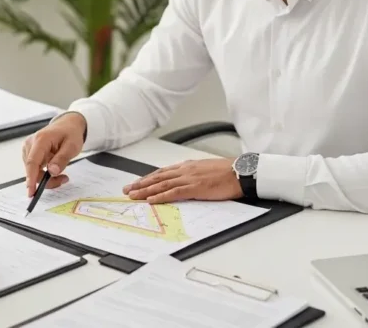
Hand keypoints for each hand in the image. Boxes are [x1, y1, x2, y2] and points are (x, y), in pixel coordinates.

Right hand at [22, 113, 85, 195]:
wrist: (67, 125)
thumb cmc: (70, 134)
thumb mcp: (72, 146)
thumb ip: (62, 159)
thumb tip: (51, 172)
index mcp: (41, 140)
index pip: (32, 162)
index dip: (31, 178)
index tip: (31, 192)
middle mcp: (30, 143)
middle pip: (33, 169)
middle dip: (47, 179)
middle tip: (64, 179)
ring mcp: (28, 148)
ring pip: (33, 171)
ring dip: (46, 177)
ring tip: (62, 174)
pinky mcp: (29, 152)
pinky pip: (34, 168)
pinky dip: (44, 173)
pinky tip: (54, 169)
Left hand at [122, 159, 241, 203]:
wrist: (240, 171)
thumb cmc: (227, 172)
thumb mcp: (205, 170)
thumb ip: (193, 174)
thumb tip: (183, 182)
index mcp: (187, 166)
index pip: (162, 172)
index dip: (148, 178)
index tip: (137, 183)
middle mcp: (185, 170)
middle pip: (157, 177)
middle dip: (141, 184)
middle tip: (127, 190)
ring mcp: (189, 178)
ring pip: (162, 184)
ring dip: (146, 191)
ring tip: (133, 195)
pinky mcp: (195, 187)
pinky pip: (173, 192)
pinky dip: (161, 196)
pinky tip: (151, 200)